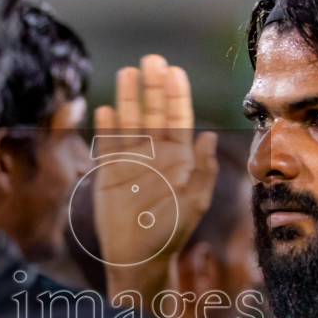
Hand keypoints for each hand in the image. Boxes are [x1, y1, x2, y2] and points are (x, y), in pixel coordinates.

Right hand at [92, 55, 218, 303]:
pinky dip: (107, 126)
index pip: (178, 119)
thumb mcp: (193, 202)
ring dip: (129, 97)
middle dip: (153, 87)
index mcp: (179, 159)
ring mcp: (131, 162)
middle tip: (152, 59)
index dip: (176, 95)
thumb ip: (201, 169)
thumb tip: (209, 135)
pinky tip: (107, 107)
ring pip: (129, 122)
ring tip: (128, 72)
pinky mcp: (109, 173)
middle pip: (153, 113)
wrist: (138, 258)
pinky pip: (107, 144)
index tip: (174, 71)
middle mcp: (155, 155)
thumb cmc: (171, 232)